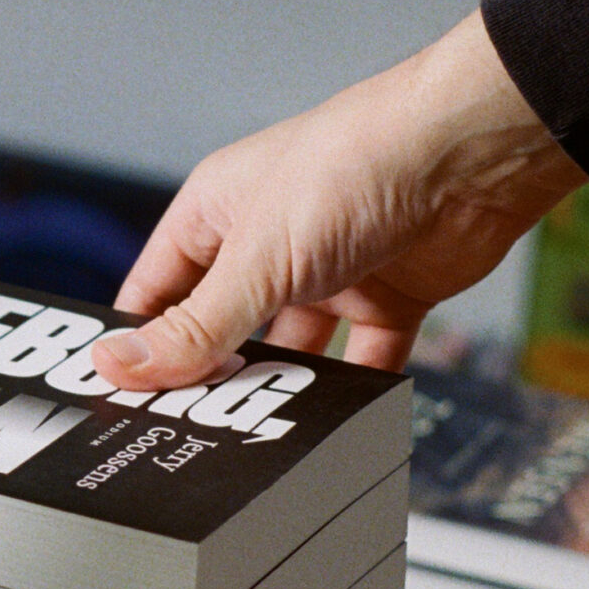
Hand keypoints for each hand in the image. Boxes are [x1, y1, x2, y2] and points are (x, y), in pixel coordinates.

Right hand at [92, 10, 585, 388]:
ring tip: (267, 435)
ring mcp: (330, 270)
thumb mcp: (256, 260)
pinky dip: (358, 390)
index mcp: (217, 213)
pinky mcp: (388, 295)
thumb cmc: (355, 164)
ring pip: (292, 349)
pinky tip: (345, 420)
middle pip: (224, 326)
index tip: (125, 399)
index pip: (157, 289)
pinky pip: (363, 357)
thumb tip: (118, 365)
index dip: (139, 342)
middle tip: (195, 430)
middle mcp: (269, 241)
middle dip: (213, 374)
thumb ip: (194, 326)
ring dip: (285, 387)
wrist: (470, 154)